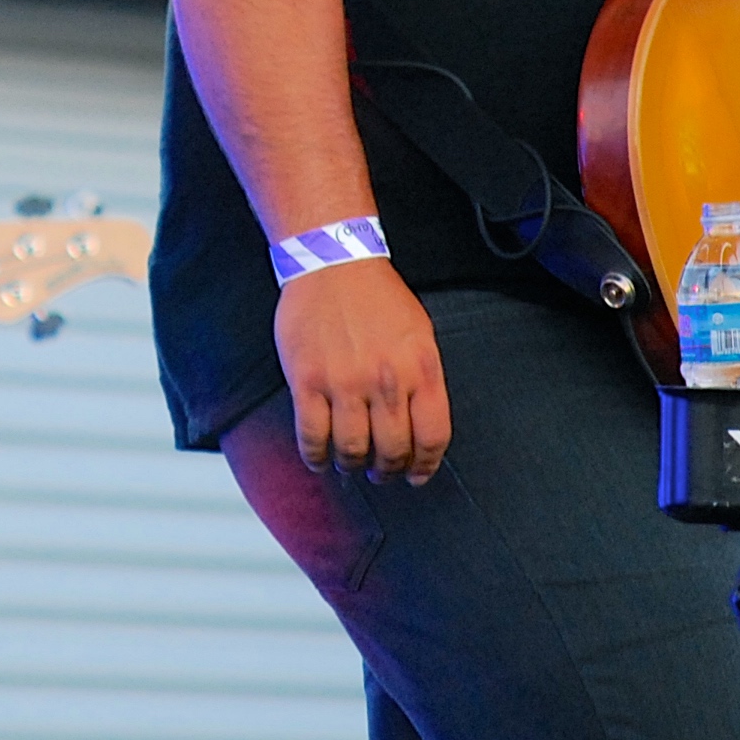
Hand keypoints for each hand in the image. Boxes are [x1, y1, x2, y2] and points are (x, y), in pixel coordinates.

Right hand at [273, 259, 449, 484]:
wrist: (332, 263)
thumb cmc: (377, 297)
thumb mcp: (419, 333)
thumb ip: (423, 378)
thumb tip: (421, 424)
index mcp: (421, 368)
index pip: (433, 437)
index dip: (425, 466)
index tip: (417, 475)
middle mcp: (386, 380)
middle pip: (393, 451)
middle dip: (388, 470)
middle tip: (380, 471)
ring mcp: (344, 383)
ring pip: (353, 450)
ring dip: (353, 466)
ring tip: (350, 463)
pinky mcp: (307, 381)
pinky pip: (312, 436)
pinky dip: (316, 458)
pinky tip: (319, 459)